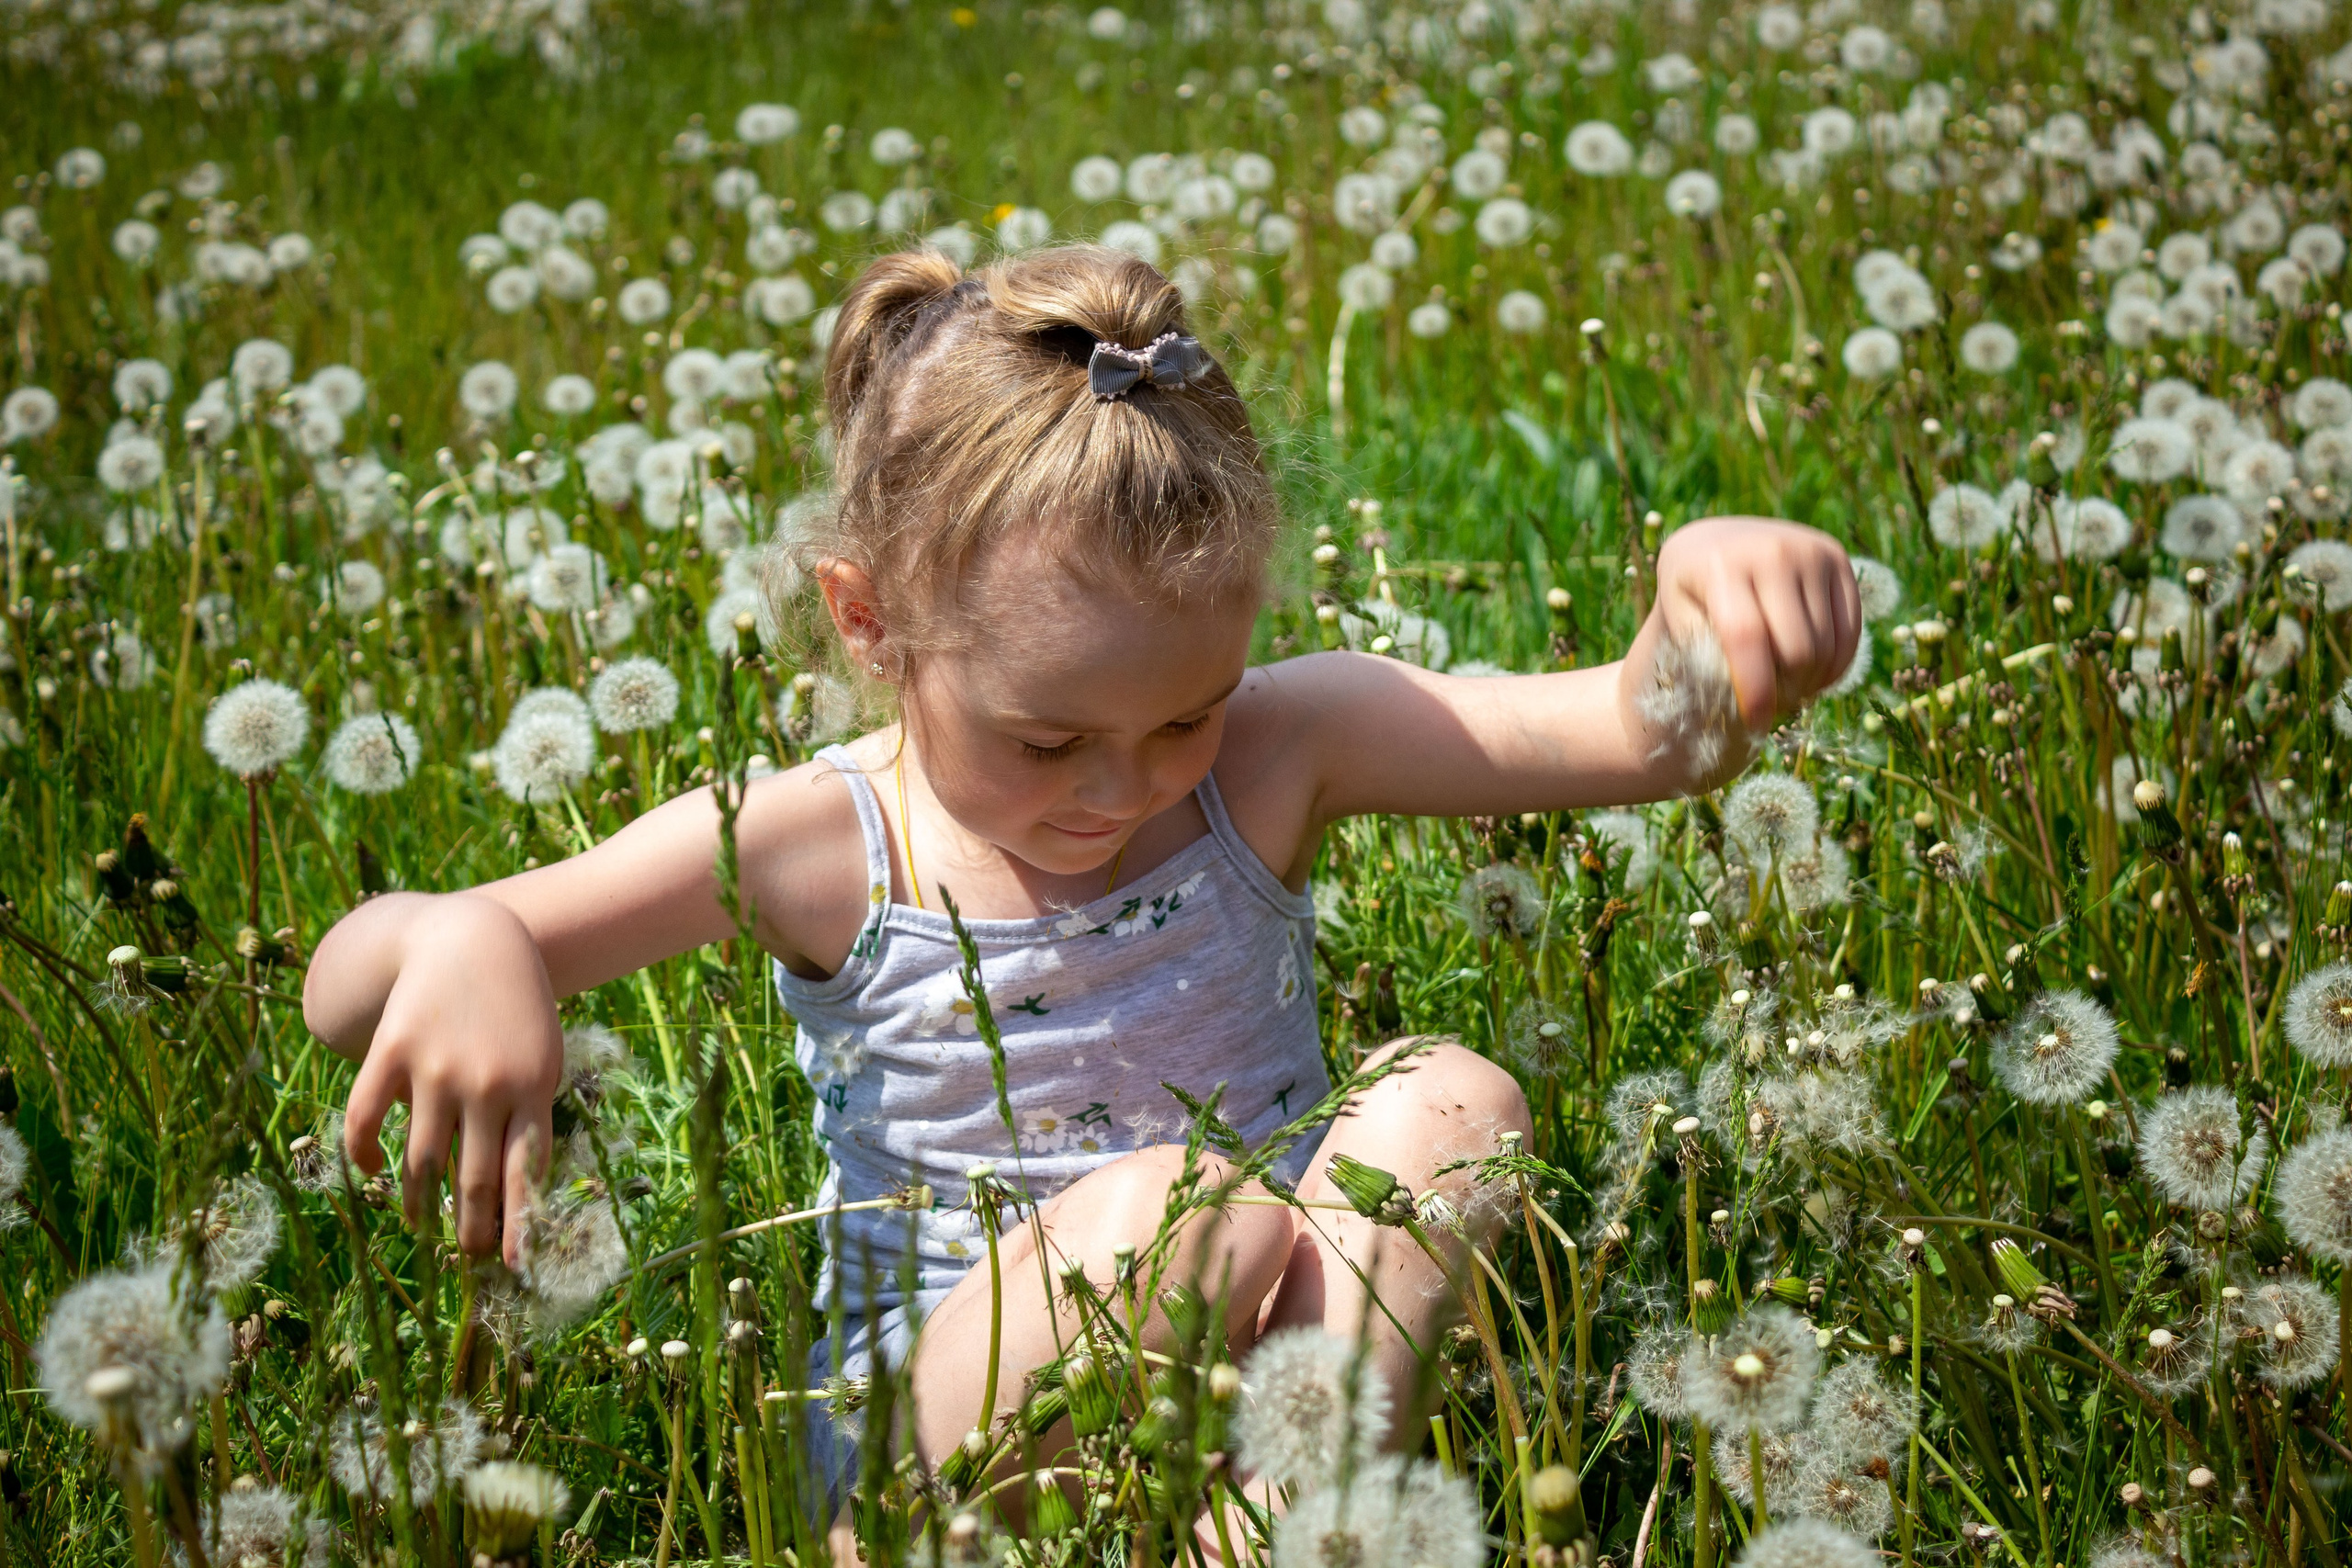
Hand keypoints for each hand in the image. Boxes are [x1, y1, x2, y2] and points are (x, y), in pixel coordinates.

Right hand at [336, 893, 563, 1266]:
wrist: (475, 939)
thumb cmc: (518, 1012)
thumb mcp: (542, 1059)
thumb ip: (529, 1118)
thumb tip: (513, 1194)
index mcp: (534, 1089)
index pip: (525, 1174)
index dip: (516, 1226)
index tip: (511, 1267)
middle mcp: (486, 1084)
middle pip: (473, 1179)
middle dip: (468, 1231)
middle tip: (464, 1257)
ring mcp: (435, 1067)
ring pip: (420, 1161)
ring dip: (417, 1205)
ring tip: (420, 1226)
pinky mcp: (392, 1050)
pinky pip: (366, 1118)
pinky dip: (363, 1155)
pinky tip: (370, 1172)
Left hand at [1651, 516, 1860, 732]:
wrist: (1715, 543)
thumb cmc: (1692, 596)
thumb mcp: (1681, 623)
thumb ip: (1707, 659)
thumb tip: (1749, 700)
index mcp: (1720, 564)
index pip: (1747, 637)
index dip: (1756, 688)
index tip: (1755, 723)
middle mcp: (1771, 550)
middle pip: (1797, 647)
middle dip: (1787, 690)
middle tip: (1771, 704)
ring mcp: (1810, 550)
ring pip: (1826, 645)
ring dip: (1810, 681)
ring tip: (1786, 688)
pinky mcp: (1838, 558)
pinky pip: (1849, 630)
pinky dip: (1834, 665)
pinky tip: (1812, 675)